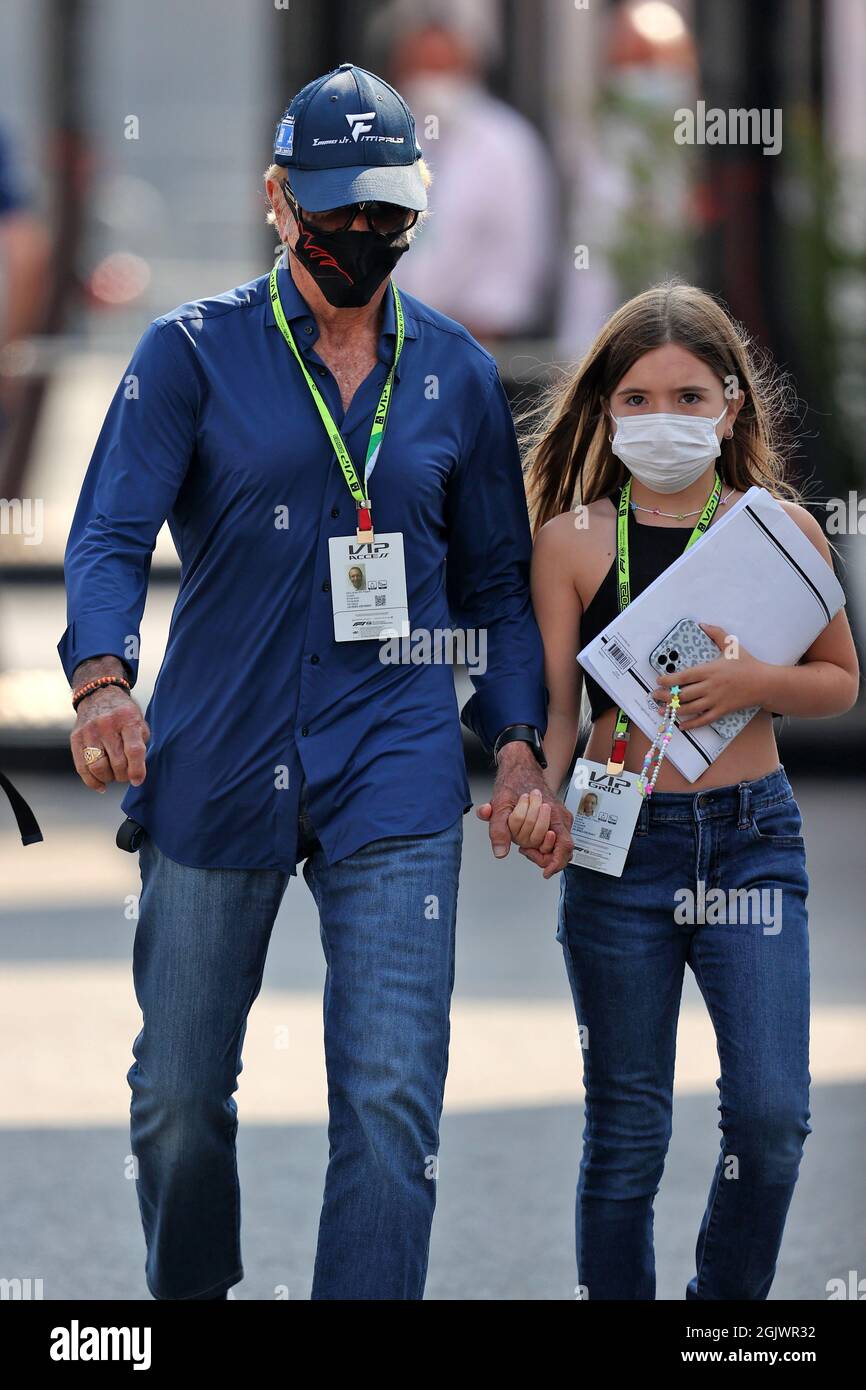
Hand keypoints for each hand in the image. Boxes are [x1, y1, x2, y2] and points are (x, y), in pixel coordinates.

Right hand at [70, 686, 149, 791]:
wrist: (99, 695)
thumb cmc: (124, 714)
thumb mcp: (139, 721)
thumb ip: (141, 744)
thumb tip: (137, 773)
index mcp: (127, 719)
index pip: (133, 750)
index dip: (137, 770)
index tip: (137, 781)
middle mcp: (107, 724)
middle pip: (116, 762)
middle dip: (124, 775)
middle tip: (126, 775)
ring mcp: (89, 731)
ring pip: (98, 767)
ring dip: (109, 778)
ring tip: (114, 776)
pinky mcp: (76, 738)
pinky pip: (82, 767)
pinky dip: (92, 782)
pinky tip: (101, 786)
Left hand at [476, 742, 573, 878]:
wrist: (521, 767)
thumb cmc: (513, 783)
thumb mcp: (500, 805)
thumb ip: (499, 829)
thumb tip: (501, 853)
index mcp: (554, 815)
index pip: (564, 848)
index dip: (555, 863)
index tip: (544, 872)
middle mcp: (562, 819)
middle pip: (558, 850)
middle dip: (539, 853)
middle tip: (523, 849)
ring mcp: (561, 819)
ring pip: (555, 845)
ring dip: (539, 848)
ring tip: (523, 842)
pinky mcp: (557, 820)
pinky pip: (553, 839)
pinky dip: (539, 842)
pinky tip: (526, 835)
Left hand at [653, 623, 764, 731]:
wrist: (765, 683)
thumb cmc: (747, 663)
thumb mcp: (732, 645)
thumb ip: (716, 633)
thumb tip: (702, 624)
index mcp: (710, 670)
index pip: (684, 677)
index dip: (668, 680)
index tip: (658, 680)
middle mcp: (710, 686)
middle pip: (683, 694)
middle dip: (665, 696)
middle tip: (654, 696)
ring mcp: (716, 700)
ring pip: (690, 708)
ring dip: (674, 710)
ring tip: (662, 710)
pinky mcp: (722, 711)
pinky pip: (704, 720)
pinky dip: (691, 724)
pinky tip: (681, 726)